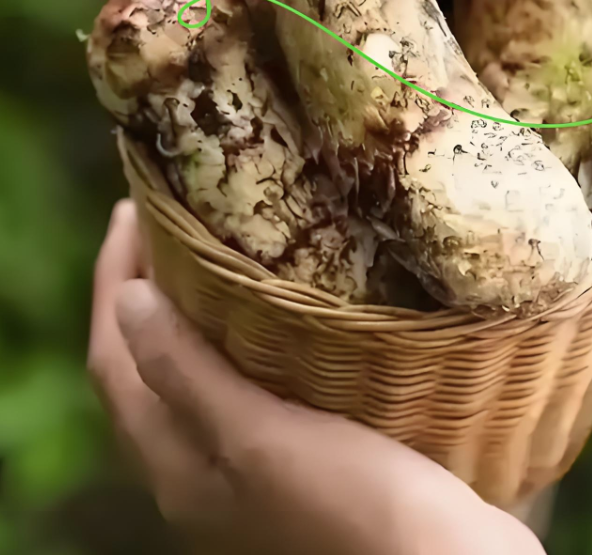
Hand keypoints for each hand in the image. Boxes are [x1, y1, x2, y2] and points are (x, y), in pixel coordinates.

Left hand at [88, 201, 544, 554]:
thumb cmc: (354, 504)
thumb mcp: (261, 438)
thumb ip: (189, 376)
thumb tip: (127, 299)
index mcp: (178, 470)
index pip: (115, 364)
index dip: (111, 284)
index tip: (133, 212)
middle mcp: (204, 471)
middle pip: (149, 367)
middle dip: (144, 291)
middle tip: (166, 222)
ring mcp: (253, 465)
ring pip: (198, 373)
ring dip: (193, 309)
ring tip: (211, 249)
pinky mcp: (302, 454)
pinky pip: (249, 381)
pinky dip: (244, 334)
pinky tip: (278, 307)